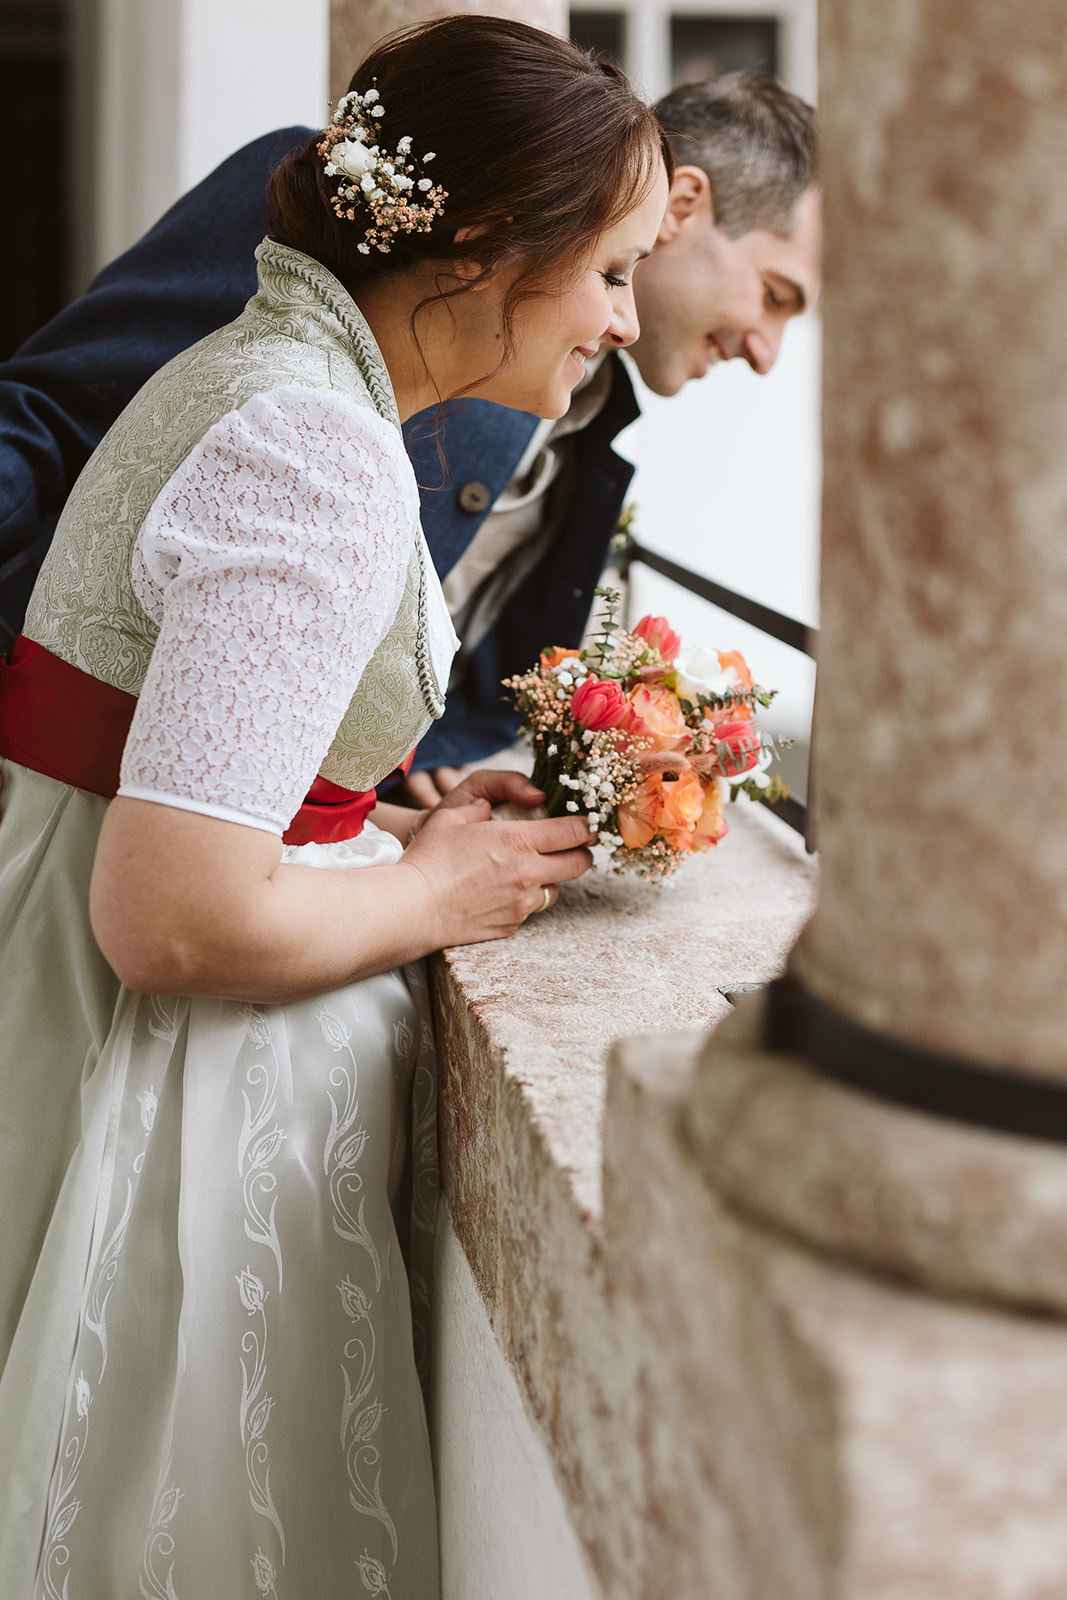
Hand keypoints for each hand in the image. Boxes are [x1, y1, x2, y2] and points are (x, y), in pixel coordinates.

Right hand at [400, 772, 594, 946]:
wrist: (412, 907)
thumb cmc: (429, 857)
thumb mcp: (455, 811)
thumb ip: (489, 797)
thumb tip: (516, 800)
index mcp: (517, 840)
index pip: (574, 832)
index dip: (585, 826)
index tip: (584, 823)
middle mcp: (527, 873)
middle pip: (580, 864)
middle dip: (581, 852)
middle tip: (571, 846)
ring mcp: (521, 903)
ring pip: (558, 889)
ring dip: (552, 878)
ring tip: (530, 869)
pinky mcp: (512, 924)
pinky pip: (532, 909)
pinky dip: (526, 898)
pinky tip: (504, 890)